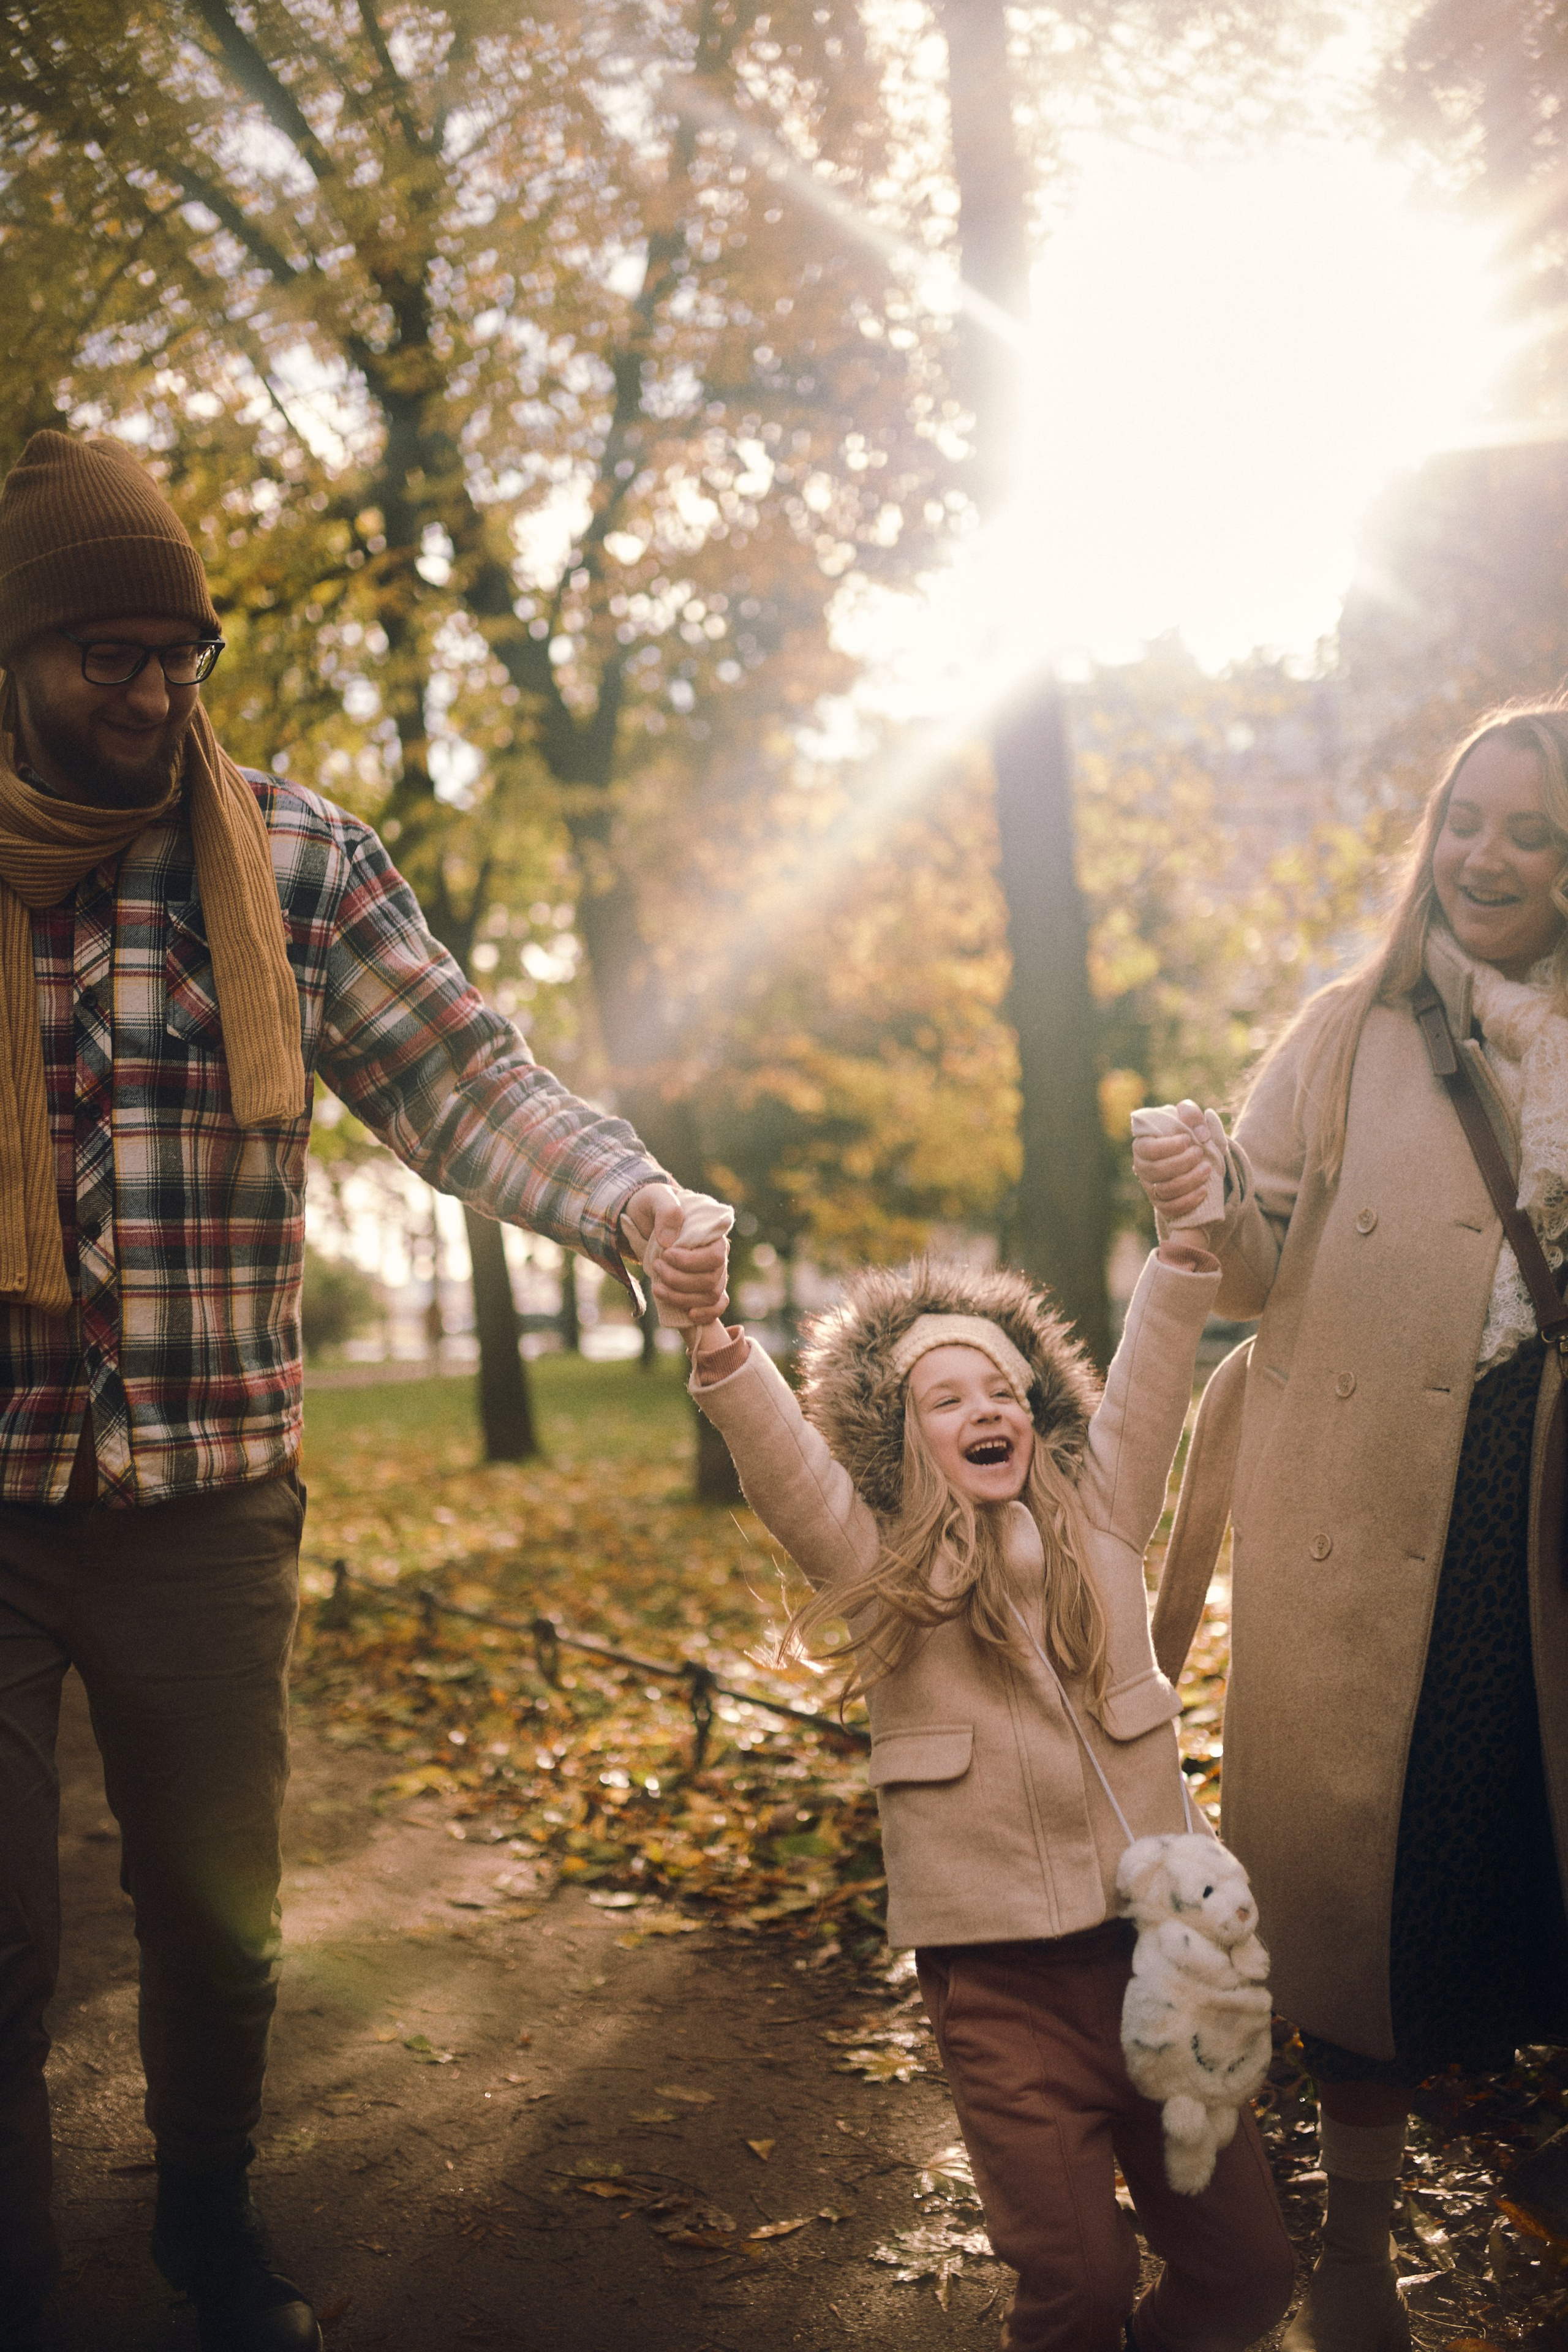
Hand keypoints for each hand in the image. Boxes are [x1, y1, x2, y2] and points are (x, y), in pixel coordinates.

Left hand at [619, 1183, 729, 1324]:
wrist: (643, 1217)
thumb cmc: (653, 1206)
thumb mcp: (655, 1198)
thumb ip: (666, 1211)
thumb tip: (669, 1242)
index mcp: (711, 1232)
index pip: (715, 1256)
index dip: (691, 1262)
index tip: (666, 1255)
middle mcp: (717, 1254)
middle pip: (711, 1280)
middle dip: (680, 1280)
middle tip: (656, 1267)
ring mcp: (713, 1271)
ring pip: (710, 1295)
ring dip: (682, 1297)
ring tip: (656, 1287)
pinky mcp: (704, 1286)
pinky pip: (717, 1305)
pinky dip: (707, 1313)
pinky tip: (689, 1313)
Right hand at [1132, 1099, 1216, 1225]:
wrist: (1192, 1157)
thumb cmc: (1187, 1133)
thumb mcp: (1189, 1118)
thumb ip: (1192, 1114)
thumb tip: (1200, 1133)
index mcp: (1142, 1144)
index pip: (1147, 1149)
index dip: (1167, 1147)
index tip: (1187, 1140)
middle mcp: (1142, 1167)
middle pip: (1156, 1171)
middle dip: (1181, 1163)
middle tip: (1200, 1153)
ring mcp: (1150, 1188)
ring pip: (1164, 1191)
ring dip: (1188, 1181)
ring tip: (1207, 1169)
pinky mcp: (1161, 1204)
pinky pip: (1170, 1208)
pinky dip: (1188, 1201)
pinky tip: (1203, 1190)